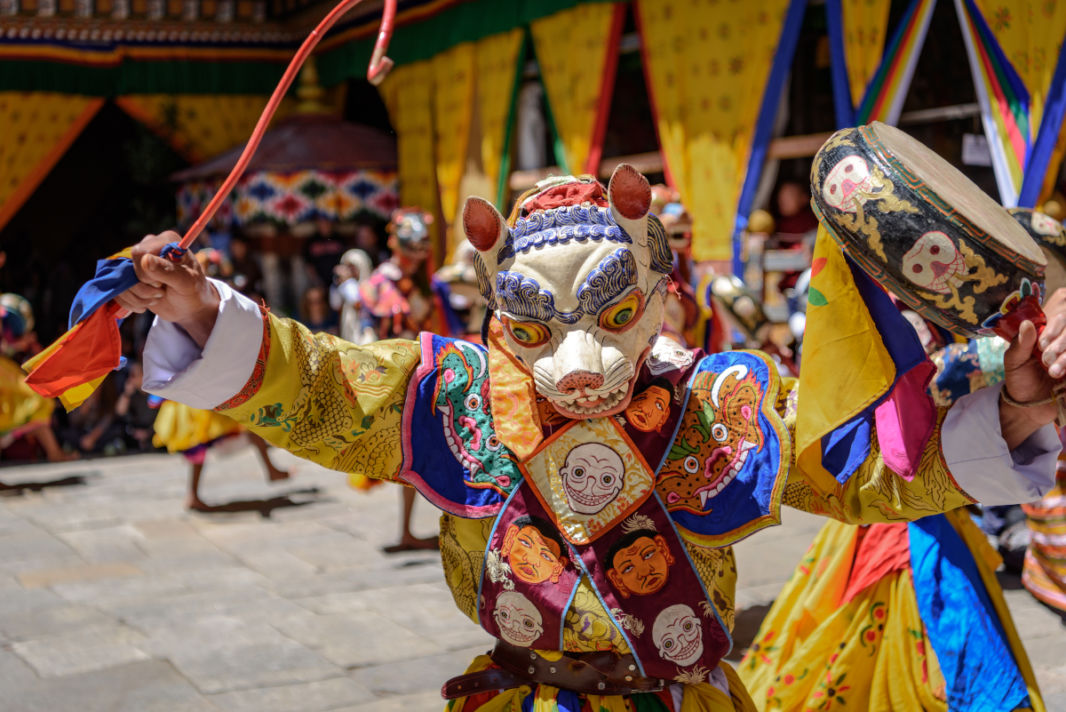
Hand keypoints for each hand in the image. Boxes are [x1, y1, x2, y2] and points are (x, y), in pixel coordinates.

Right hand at [114, 232, 219, 347]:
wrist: (190, 308)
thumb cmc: (194, 291)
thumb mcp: (186, 282)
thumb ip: (167, 270)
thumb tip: (145, 260)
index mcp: (166, 241)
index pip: (140, 252)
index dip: (147, 271)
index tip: (162, 282)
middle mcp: (149, 247)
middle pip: (126, 266)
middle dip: (143, 286)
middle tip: (161, 291)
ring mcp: (138, 263)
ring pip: (120, 280)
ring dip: (138, 296)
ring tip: (157, 298)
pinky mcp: (130, 277)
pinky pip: (118, 290)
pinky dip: (131, 302)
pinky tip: (146, 304)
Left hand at [1000, 288, 1065, 446]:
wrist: (1030, 407)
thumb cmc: (1019, 381)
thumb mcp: (1015, 362)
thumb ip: (1022, 343)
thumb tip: (1027, 323)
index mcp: (1046, 336)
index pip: (1059, 321)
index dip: (1054, 330)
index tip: (1043, 344)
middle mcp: (1062, 344)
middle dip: (1060, 345)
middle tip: (1046, 361)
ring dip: (1065, 358)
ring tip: (1053, 372)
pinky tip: (1063, 377)